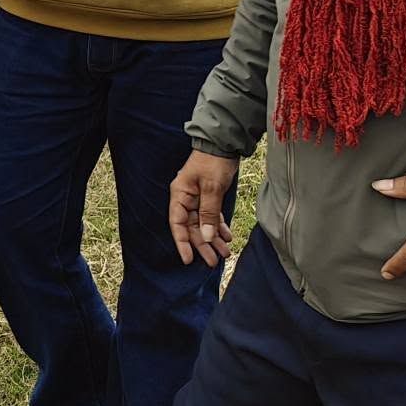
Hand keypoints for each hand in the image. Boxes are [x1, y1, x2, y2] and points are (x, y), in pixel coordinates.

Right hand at [169, 150, 239, 267]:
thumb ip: (209, 213)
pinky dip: (218, 227)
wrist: (224, 145)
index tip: (188, 259)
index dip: (182, 242)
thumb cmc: (213, 162)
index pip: (178, 223)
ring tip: (225, 252)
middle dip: (203, 244)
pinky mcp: (209, 196)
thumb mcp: (211, 188)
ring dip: (213, 238)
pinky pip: (212, 217)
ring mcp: (197, 198)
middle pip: (192, 227)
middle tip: (214, 261)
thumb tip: (206, 237)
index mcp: (180, 194)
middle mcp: (186, 198)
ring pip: (203, 224)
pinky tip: (227, 236)